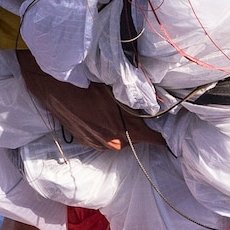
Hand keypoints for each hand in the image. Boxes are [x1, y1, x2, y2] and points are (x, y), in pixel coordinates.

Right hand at [16, 50, 165, 150]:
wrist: (54, 87)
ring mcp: (97, 144)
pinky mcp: (85, 141)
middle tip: (143, 110)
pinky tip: (102, 113)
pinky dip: (107, 127)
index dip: (164, 136)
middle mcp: (112, 143)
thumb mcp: (118, 89)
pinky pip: (104, 137)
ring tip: (118, 109)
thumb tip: (156, 106)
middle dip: (141, 126)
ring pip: (119, 137)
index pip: (154, 139)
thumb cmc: (89, 84)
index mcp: (124, 131)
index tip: (174, 136)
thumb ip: (138, 100)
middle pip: (136, 137)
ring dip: (122, 127)